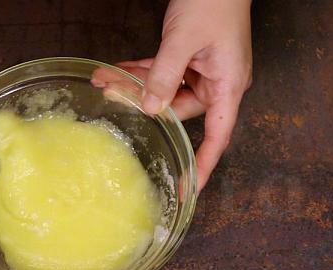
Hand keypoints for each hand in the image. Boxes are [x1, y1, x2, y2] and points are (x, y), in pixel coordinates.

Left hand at [96, 0, 252, 191]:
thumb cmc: (213, 2)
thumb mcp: (184, 40)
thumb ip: (164, 74)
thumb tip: (149, 108)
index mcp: (228, 86)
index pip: (217, 136)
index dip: (201, 165)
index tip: (186, 189)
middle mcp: (217, 83)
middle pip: (178, 110)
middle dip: (142, 104)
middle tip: (110, 96)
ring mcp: (202, 71)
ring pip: (164, 91)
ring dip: (134, 85)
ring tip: (104, 80)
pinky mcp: (189, 60)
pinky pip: (162, 73)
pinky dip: (140, 72)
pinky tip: (116, 70)